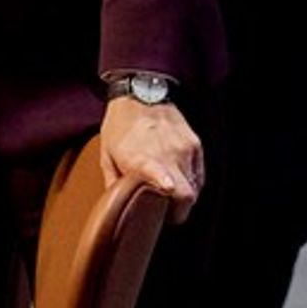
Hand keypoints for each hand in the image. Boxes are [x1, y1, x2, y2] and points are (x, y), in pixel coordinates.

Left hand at [98, 94, 203, 221]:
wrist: (141, 93)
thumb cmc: (121, 126)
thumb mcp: (107, 154)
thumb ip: (113, 182)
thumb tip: (116, 207)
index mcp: (142, 159)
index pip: (162, 175)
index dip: (168, 188)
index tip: (169, 197)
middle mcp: (167, 155)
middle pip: (186, 195)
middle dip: (179, 213)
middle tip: (168, 215)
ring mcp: (184, 150)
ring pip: (194, 188)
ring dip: (184, 197)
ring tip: (171, 194)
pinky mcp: (195, 145)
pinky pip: (199, 175)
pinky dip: (191, 182)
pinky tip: (179, 180)